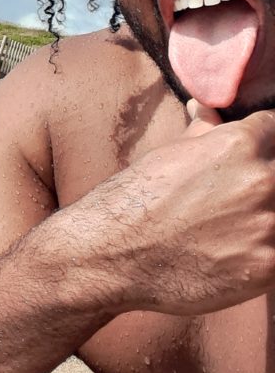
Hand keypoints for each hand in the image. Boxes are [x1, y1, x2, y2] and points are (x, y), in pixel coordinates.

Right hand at [82, 100, 274, 316]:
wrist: (113, 253)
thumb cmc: (136, 199)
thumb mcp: (170, 153)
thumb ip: (205, 130)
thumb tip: (207, 106)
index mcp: (240, 144)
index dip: (264, 140)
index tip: (253, 154)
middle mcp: (263, 180)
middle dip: (264, 179)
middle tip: (236, 195)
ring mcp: (269, 225)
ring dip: (265, 217)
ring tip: (233, 226)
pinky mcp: (268, 266)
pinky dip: (263, 251)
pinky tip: (236, 252)